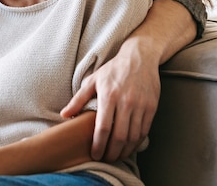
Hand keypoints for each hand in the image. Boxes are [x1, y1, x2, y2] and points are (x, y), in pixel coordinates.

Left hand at [61, 43, 159, 161]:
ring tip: (117, 156)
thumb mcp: (93, 80)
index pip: (102, 128)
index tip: (95, 154)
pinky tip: (130, 147)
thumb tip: (64, 115)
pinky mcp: (151, 107)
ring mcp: (140, 105)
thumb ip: (78, 100)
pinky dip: (137, 143)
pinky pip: (144, 131)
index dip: (98, 145)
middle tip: (106, 159)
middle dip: (112, 152)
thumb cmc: (113, 69)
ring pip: (133, 137)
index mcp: (108, 96)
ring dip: (125, 151)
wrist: (139, 58)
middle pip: (119, 136)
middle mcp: (126, 102)